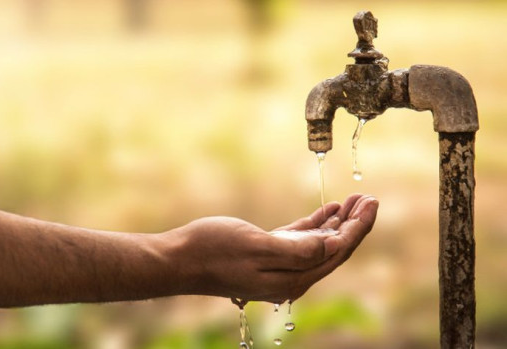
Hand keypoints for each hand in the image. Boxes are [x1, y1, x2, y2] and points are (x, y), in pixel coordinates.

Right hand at [166, 194, 377, 302]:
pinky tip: (327, 211)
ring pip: (319, 244)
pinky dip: (316, 225)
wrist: (179, 259)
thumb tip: (333, 246)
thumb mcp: (256, 246)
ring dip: (338, 223)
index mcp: (293, 278)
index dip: (359, 227)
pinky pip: (300, 240)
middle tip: (369, 198)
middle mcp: (290, 277)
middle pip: (334, 249)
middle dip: (354, 224)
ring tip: (354, 200)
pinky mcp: (266, 255)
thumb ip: (297, 249)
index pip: (337, 252)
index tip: (372, 202)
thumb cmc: (213, 250)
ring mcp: (278, 266)